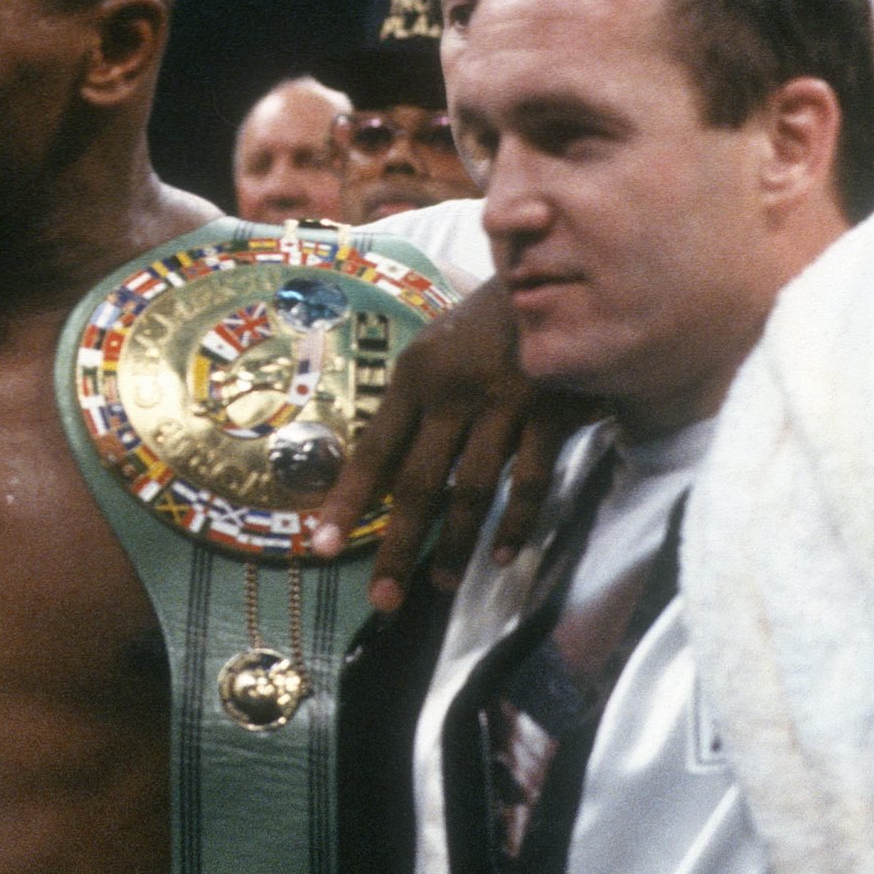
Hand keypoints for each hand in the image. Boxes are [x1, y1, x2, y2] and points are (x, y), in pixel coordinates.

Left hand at [304, 277, 589, 610]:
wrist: (556, 275)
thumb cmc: (487, 323)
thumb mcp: (437, 353)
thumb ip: (415, 409)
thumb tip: (385, 475)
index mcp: (413, 377)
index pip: (372, 451)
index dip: (346, 502)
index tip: (318, 546)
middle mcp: (451, 392)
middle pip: (417, 483)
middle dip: (395, 545)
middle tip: (381, 599)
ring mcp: (503, 401)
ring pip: (472, 490)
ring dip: (455, 544)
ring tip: (440, 585)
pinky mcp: (552, 409)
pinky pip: (531, 480)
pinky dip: (516, 522)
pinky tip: (502, 556)